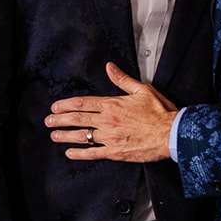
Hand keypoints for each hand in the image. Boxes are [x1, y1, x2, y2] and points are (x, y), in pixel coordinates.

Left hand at [46, 62, 177, 162]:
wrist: (172, 134)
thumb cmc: (159, 112)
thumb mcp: (142, 90)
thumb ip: (122, 79)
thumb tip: (109, 67)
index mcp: (112, 104)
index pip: (83, 103)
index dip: (66, 105)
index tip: (55, 107)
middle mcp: (108, 121)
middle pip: (78, 119)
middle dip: (60, 120)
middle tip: (48, 121)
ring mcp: (110, 137)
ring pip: (82, 136)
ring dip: (66, 136)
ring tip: (54, 135)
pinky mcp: (116, 152)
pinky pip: (93, 153)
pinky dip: (80, 154)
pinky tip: (70, 153)